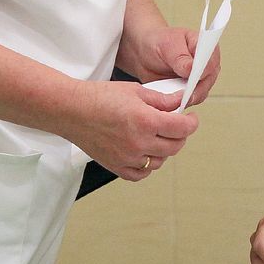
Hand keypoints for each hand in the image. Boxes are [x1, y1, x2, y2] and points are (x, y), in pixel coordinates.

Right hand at [63, 79, 198, 180]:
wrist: (71, 110)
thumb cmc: (98, 97)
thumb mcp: (136, 91)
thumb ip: (162, 100)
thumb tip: (180, 102)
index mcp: (146, 121)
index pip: (182, 129)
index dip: (192, 123)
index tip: (190, 119)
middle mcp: (139, 142)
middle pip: (175, 147)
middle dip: (180, 135)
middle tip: (175, 126)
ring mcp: (127, 157)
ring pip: (160, 161)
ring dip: (164, 150)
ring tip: (157, 137)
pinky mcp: (116, 166)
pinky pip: (141, 173)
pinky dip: (147, 165)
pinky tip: (145, 153)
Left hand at [128, 25, 220, 107]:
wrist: (145, 53)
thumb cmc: (158, 42)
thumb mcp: (167, 45)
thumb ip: (180, 58)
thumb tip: (192, 69)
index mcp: (205, 47)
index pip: (211, 61)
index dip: (204, 71)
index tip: (193, 77)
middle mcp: (206, 64)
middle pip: (208, 81)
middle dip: (194, 89)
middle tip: (181, 95)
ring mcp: (200, 80)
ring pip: (200, 94)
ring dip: (186, 98)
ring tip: (172, 99)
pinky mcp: (191, 91)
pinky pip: (188, 101)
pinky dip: (179, 102)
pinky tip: (169, 101)